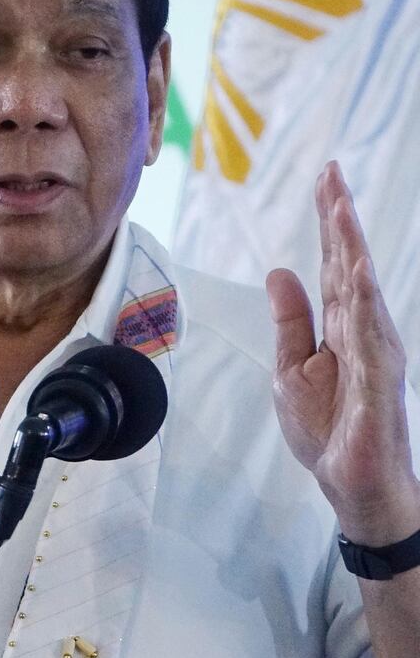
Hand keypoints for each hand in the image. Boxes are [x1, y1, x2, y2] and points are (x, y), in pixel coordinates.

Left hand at [266, 161, 419, 545]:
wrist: (350, 484)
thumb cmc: (328, 429)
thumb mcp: (294, 368)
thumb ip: (291, 320)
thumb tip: (279, 272)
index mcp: (341, 326)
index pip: (334, 265)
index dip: (329, 224)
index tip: (326, 181)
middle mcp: (362, 330)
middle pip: (349, 264)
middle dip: (340, 219)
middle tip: (332, 173)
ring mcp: (374, 352)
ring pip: (361, 287)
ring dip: (350, 246)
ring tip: (339, 207)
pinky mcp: (378, 379)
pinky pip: (369, 332)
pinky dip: (364, 298)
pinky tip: (359, 269)